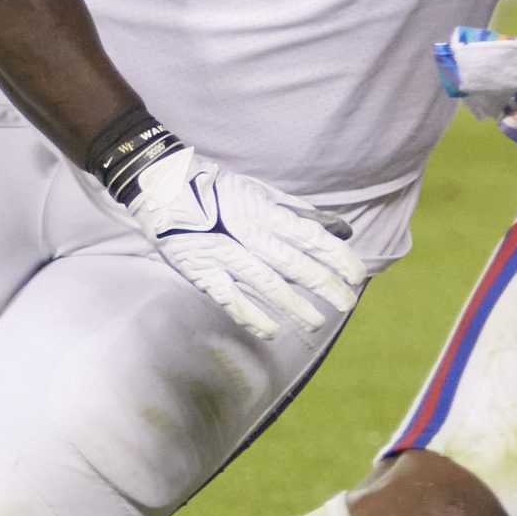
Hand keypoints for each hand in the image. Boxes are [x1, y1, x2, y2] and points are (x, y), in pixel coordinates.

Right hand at [119, 147, 362, 341]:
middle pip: (293, 264)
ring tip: (317, 323)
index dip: (335, 257)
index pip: (309, 237)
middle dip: (324, 286)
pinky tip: (272, 331)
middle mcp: (247, 233)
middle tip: (347, 303)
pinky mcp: (200, 270)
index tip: (356, 274)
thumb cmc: (217, 189)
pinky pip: (229, 298)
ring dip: (294, 307)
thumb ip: (297, 213)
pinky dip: (251, 316)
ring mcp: (222, 254)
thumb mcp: (260, 192)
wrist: (160, 184)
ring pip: (265, 285)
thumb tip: (337, 228)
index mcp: (264, 212)